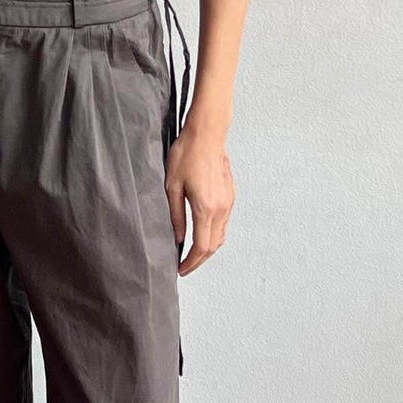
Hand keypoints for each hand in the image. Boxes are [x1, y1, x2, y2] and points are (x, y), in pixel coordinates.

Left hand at [165, 115, 234, 273]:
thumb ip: (176, 215)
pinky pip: (224, 222)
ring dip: (208, 247)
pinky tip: (202, 232)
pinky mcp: (230, 195)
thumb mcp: (172, 186)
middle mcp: (221, 208)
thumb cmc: (187, 154)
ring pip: (221, 235)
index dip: (191, 262)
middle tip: (185, 266)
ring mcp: (228, 201)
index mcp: (205, 207)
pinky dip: (214, 233)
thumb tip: (178, 238)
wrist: (207, 133)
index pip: (201, 246)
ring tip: (192, 252)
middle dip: (199, 260)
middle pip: (214, 246)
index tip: (181, 269)